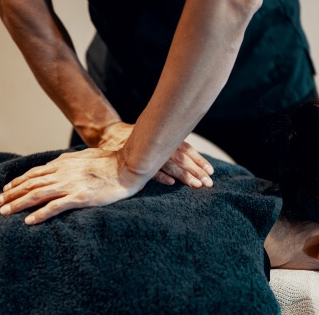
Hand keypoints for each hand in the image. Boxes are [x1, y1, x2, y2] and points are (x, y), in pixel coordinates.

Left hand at [0, 148, 147, 224]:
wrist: (127, 166)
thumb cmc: (109, 161)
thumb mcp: (84, 155)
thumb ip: (68, 160)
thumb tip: (56, 162)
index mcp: (62, 164)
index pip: (34, 173)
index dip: (18, 181)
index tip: (6, 188)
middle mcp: (62, 174)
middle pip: (30, 184)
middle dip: (11, 193)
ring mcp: (70, 185)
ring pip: (37, 195)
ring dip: (18, 203)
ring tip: (4, 212)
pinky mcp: (80, 198)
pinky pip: (55, 207)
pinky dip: (40, 214)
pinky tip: (29, 222)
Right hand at [99, 122, 213, 187]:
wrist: (107, 132)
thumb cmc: (134, 137)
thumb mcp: (153, 135)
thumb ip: (168, 143)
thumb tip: (188, 156)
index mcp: (164, 137)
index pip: (186, 149)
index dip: (198, 160)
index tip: (210, 171)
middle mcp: (157, 143)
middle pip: (181, 158)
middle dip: (196, 170)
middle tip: (208, 183)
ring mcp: (146, 152)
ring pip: (169, 164)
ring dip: (183, 175)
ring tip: (196, 185)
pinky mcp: (133, 161)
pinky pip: (148, 170)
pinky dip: (160, 176)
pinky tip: (171, 184)